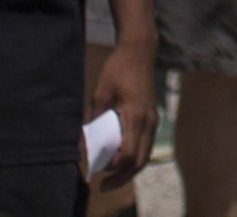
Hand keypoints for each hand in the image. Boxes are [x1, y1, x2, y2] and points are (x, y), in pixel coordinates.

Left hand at [86, 40, 157, 188]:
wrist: (140, 50)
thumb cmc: (118, 69)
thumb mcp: (100, 93)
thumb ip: (93, 119)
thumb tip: (84, 143)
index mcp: (135, 116)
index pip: (127, 154)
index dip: (111, 167)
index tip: (94, 170)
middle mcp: (148, 121)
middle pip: (140, 161)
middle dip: (122, 177)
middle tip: (103, 187)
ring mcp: (153, 119)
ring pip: (146, 155)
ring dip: (129, 169)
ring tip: (111, 177)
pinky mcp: (152, 116)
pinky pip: (146, 144)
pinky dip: (135, 157)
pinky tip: (121, 159)